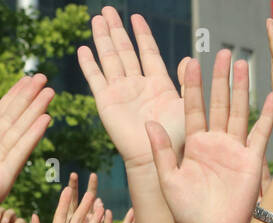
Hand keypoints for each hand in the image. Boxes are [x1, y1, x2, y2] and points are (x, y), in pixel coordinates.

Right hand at [78, 7, 185, 167]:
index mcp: (159, 84)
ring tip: (97, 19)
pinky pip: (96, 79)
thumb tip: (188, 58)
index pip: (148, 52)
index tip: (136, 17)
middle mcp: (138, 85)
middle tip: (108, 10)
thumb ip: (188, 82)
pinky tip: (83, 50)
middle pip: (125, 51)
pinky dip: (89, 65)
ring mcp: (121, 93)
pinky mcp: (107, 103)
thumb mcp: (187, 106)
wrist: (156, 158)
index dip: (142, 34)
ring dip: (103, 39)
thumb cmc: (176, 139)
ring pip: (110, 59)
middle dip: (117, 30)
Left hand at [146, 52, 272, 222]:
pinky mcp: (252, 161)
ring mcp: (234, 151)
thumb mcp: (168, 179)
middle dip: (219, 78)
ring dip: (241, 88)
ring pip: (238, 112)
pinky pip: (260, 134)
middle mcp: (214, 143)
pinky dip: (265, 115)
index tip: (190, 62)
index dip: (192, 86)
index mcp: (193, 145)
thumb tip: (149, 122)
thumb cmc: (187, 213)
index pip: (193, 108)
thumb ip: (161, 150)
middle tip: (222, 52)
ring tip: (243, 63)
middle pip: (218, 103)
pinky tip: (270, 96)